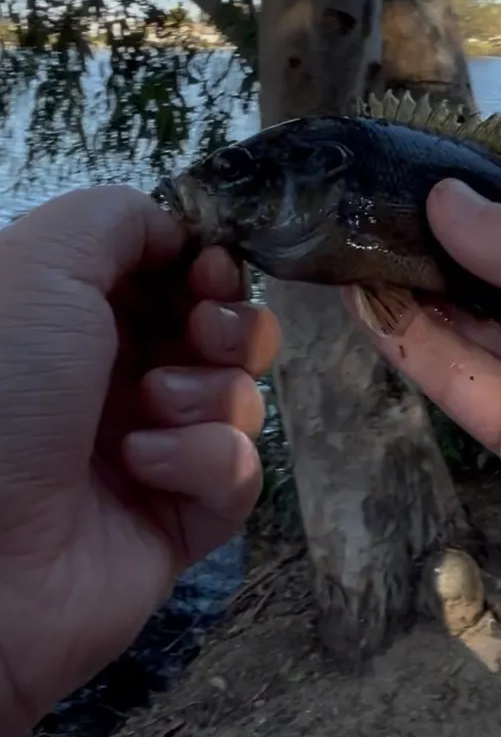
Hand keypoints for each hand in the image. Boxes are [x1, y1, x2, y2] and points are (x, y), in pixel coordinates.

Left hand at [0, 186, 280, 736]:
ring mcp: (160, 452)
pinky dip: (203, 462)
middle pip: (230, 337)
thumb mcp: (42, 264)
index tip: (210, 273)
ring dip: (208, 396)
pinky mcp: (185, 518)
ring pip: (242, 401)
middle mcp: (125, 383)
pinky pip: (240, 473)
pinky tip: (145, 469)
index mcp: (87, 324)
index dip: (211, 271)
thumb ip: (119, 219)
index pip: (183, 283)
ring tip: (152, 411)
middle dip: (232, 328)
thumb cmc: (4, 388)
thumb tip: (182, 237)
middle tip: (200, 336)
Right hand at [347, 179, 500, 736]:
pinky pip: (462, 385)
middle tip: (364, 197)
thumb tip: (449, 200)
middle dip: (439, 239)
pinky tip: (366, 296)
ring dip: (412, 284)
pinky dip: (413, 343)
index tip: (418, 164)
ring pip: (472, 327)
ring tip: (347, 235)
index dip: (491, 199)